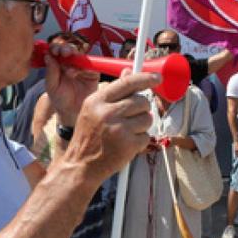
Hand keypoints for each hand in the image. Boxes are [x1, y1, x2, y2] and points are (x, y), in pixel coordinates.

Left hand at [44, 43, 99, 126]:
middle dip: (66, 48)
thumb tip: (48, 55)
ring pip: (81, 55)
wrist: (73, 112)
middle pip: (70, 49)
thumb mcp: (51, 86)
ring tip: (68, 70)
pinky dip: (84, 67)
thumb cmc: (60, 99)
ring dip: (75, 58)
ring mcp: (82, 67)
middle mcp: (71, 63)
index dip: (56, 47)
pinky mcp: (93, 73)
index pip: (57, 50)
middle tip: (64, 52)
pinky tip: (76, 73)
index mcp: (58, 64)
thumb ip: (50, 71)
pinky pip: (91, 66)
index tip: (54, 50)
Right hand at [60, 71, 158, 186]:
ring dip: (142, 126)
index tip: (156, 78)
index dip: (145, 78)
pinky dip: (140, 141)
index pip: (127, 83)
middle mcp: (107, 113)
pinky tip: (126, 144)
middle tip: (131, 118)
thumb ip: (113, 92)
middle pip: (142, 101)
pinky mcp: (128, 145)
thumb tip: (129, 72)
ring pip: (147, 118)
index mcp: (97, 101)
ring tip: (126, 132)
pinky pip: (147, 136)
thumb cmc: (89, 136)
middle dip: (142, 109)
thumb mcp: (94, 109)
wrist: (81, 165)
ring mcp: (118, 129)